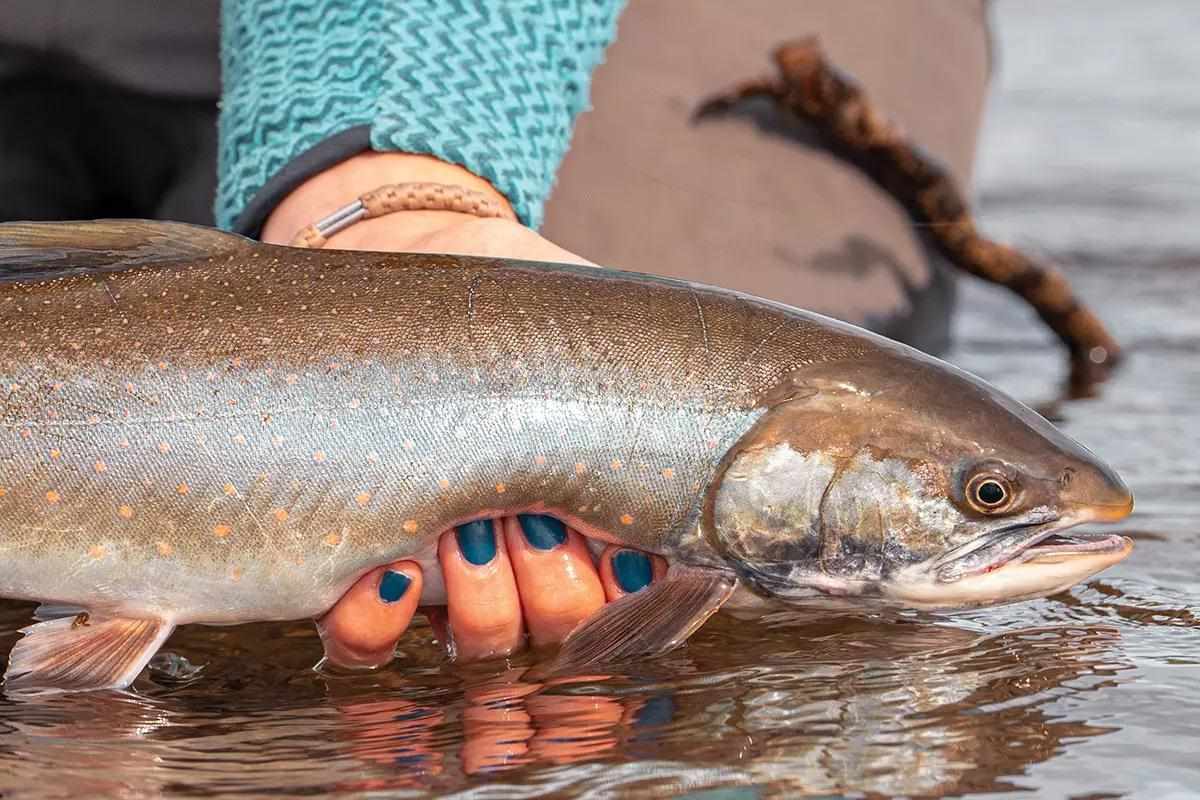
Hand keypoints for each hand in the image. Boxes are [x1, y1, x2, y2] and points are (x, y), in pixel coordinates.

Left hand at [262, 152, 667, 667]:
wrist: (421, 261)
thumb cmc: (524, 301)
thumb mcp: (602, 335)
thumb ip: (661, 384)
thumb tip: (754, 417)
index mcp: (600, 520)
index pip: (641, 608)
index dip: (640, 608)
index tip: (626, 556)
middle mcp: (529, 560)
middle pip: (565, 635)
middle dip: (555, 587)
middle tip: (529, 517)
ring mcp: (444, 572)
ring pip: (485, 645)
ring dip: (484, 600)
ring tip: (466, 529)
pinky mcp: (355, 566)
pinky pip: (363, 645)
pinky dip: (377, 623)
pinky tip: (392, 569)